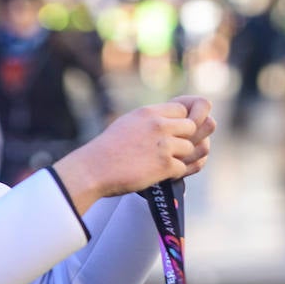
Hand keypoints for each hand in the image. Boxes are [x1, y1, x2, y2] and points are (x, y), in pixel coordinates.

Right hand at [52, 100, 209, 211]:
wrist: (93, 169)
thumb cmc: (108, 149)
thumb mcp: (129, 123)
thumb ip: (151, 120)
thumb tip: (169, 121)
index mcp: (149, 112)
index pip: (181, 110)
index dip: (179, 122)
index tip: (171, 133)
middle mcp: (158, 125)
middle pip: (191, 127)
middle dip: (183, 140)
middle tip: (170, 150)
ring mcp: (163, 145)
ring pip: (189, 148)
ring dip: (178, 158)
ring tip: (161, 163)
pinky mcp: (165, 165)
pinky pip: (182, 168)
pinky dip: (173, 174)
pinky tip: (158, 174)